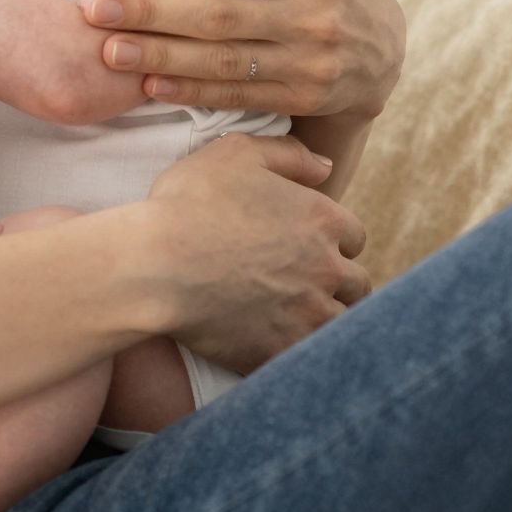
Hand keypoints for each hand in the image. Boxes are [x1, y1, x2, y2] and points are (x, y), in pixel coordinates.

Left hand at [79, 0, 405, 116]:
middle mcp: (311, 18)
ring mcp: (306, 64)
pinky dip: (191, 92)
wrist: (385, 56)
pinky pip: (236, 96)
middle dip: (151, 13)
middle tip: (93, 6)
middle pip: (217, 17)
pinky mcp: (298, 98)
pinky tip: (148, 84)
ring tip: (107, 49)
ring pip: (221, 62)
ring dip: (160, 57)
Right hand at [141, 132, 368, 372]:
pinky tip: (283, 345)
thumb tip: (326, 167)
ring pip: (343, 324)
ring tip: (300, 318)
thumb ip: (288, 155)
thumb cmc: (189, 203)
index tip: (311, 248)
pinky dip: (304, 352)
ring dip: (328, 319)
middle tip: (307, 285)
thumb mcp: (235, 154)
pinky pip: (314, 358)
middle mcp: (326, 267)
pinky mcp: (284, 350)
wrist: (154, 265)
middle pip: (357, 284)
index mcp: (321, 219)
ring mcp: (308, 313)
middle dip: (337, 283)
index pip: (354, 236)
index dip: (333, 241)